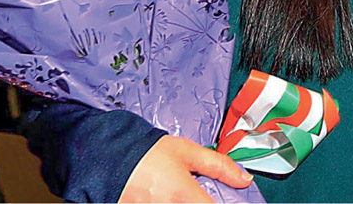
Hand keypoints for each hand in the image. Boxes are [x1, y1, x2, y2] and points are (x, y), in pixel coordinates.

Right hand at [119, 135, 253, 202]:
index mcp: (183, 197)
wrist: (109, 156)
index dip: (223, 203)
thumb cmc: (146, 154)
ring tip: (176, 193)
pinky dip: (169, 203)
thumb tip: (243, 179)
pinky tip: (167, 197)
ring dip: (185, 203)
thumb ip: (219, 166)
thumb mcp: (188, 153)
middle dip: (200, 201)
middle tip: (193, 193)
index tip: (222, 199)